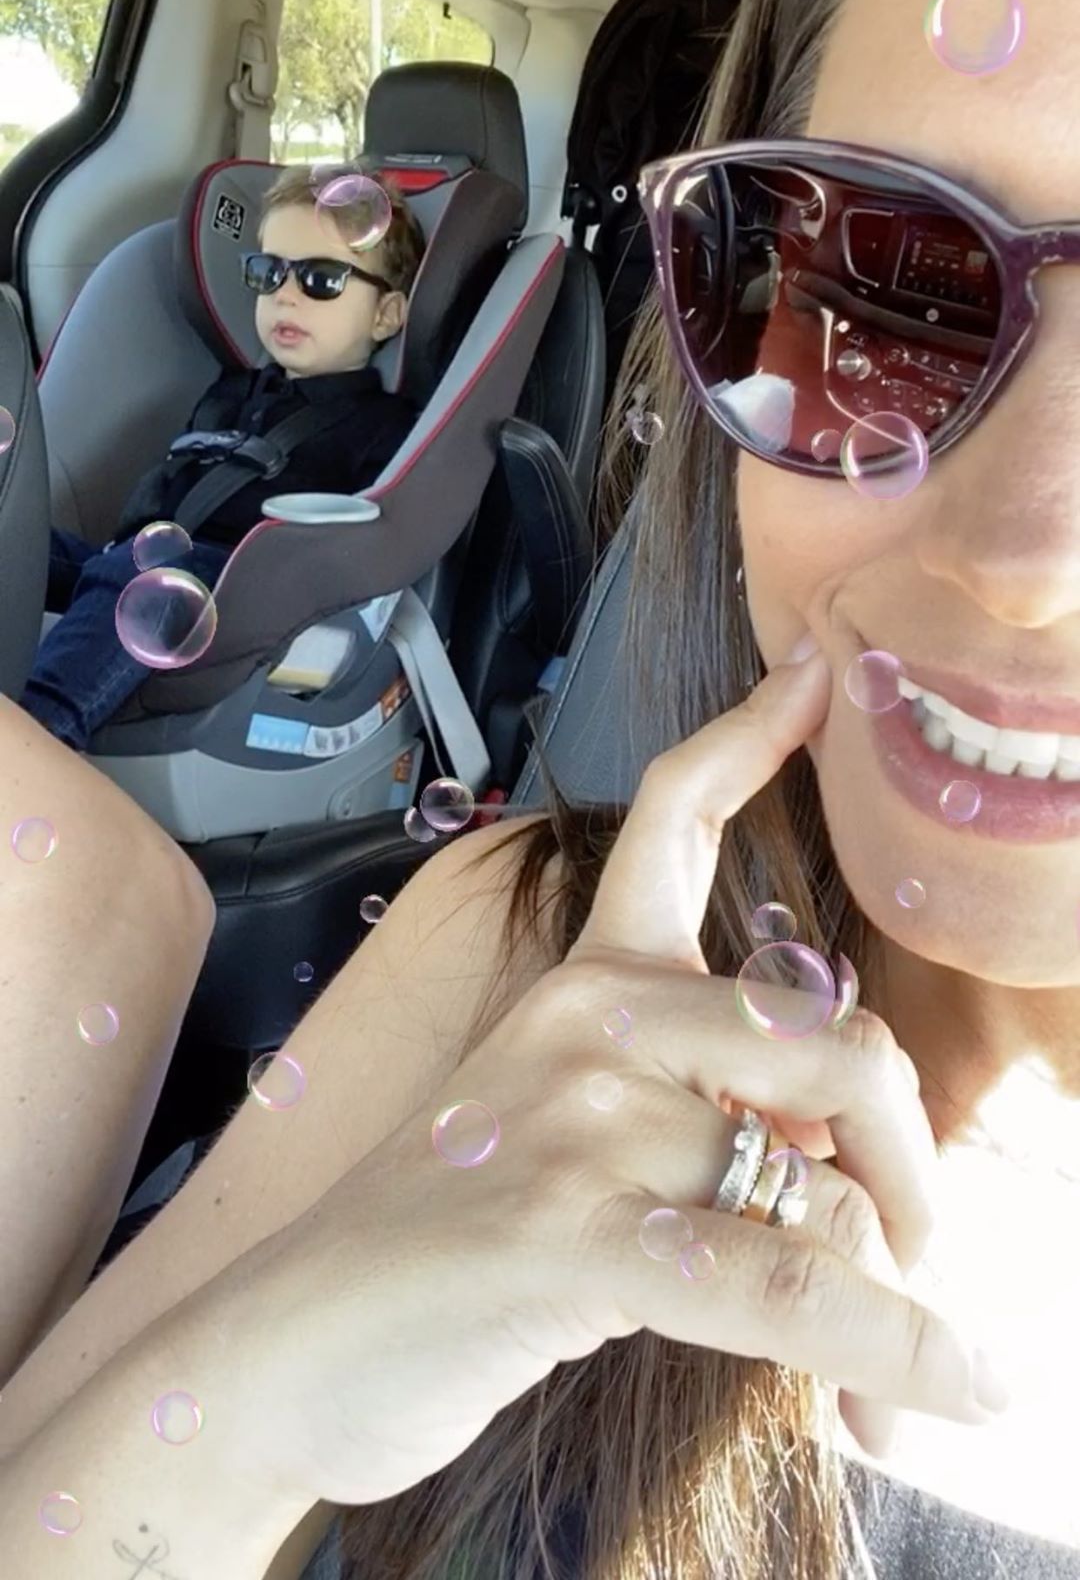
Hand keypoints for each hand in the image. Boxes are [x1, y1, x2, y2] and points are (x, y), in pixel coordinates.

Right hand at [236, 651, 1002, 1508]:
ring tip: (888, 1378)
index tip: (821, 676)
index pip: (671, 820)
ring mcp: (577, 1121)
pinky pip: (786, 1285)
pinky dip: (892, 1347)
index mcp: (582, 984)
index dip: (752, 737)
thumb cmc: (442, 1246)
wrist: (285, 1345)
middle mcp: (586, 1024)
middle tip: (913, 1244)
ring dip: (890, 1299)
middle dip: (911, 1160)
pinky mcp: (569, 1235)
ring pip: (823, 1188)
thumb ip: (683, 1108)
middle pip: (832, 1042)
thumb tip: (842, 1162)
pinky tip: (944, 1391)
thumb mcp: (557, 1133)